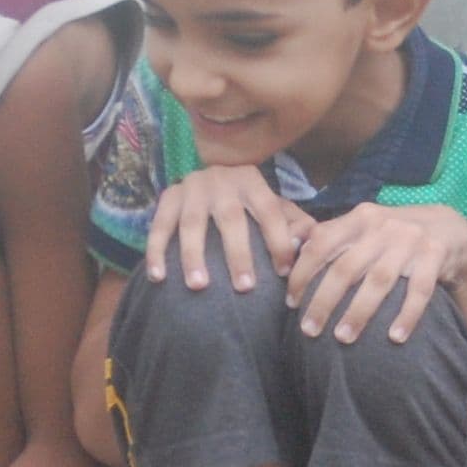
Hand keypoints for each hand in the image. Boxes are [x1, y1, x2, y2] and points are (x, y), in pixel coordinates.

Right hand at [143, 166, 314, 291]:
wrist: (212, 178)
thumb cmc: (250, 204)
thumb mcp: (275, 207)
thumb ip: (296, 224)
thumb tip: (309, 243)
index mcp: (252, 181)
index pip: (270, 211)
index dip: (278, 241)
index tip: (283, 273)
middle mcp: (221, 181)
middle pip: (230, 218)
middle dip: (237, 254)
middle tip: (244, 288)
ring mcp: (192, 188)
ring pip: (192, 223)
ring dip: (193, 255)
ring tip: (198, 286)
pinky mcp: (168, 197)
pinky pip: (159, 226)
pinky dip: (156, 251)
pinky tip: (158, 277)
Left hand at [284, 202, 466, 344]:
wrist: (448, 228)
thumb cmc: (393, 235)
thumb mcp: (364, 226)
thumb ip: (332, 236)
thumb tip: (290, 250)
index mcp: (359, 218)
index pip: (321, 244)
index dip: (303, 274)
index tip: (292, 303)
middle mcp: (382, 226)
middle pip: (346, 268)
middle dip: (324, 301)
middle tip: (308, 330)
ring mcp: (410, 240)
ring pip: (378, 281)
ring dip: (359, 312)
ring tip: (343, 338)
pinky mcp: (435, 255)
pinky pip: (419, 291)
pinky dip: (407, 315)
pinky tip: (395, 338)